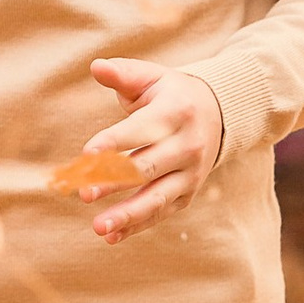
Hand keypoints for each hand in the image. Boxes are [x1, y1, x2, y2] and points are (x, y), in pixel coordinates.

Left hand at [76, 60, 222, 240]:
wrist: (220, 113)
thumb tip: (96, 67)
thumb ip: (123, 74)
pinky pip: (162, 213)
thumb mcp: (152, 77)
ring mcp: (190, 173)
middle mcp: (187, 145)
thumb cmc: (171, 94)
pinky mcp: (188, 192)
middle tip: (83, 193)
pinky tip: (111, 236)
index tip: (86, 154)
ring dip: (127, 215)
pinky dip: (137, 226)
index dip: (114, 142)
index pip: (141, 130)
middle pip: (147, 168)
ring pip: (156, 197)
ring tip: (97, 227)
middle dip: (114, 182)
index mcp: (175, 113)